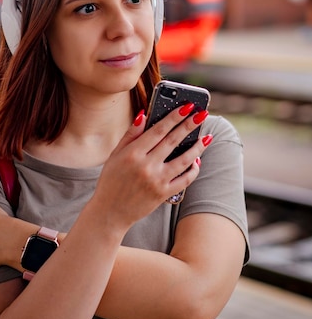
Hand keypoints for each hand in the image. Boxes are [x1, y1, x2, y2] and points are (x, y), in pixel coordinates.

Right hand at [90, 106, 209, 232]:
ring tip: (207, 137)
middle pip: (173, 141)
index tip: (186, 106)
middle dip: (190, 125)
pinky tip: (197, 161)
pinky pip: (184, 180)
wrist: (110, 212)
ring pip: (184, 160)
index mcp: (133, 153)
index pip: (158, 130)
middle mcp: (146, 166)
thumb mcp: (115, 155)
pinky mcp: (163, 194)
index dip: (174, 117)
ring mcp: (156, 181)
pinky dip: (193, 170)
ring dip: (197, 147)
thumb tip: (144, 115)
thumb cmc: (111, 180)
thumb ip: (131, 134)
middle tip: (202, 113)